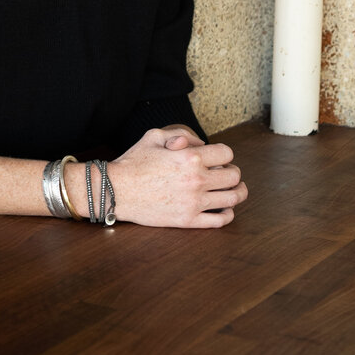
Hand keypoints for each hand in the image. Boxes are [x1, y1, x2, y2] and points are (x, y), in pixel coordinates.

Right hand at [108, 126, 247, 227]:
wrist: (117, 190)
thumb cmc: (134, 162)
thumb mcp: (154, 136)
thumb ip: (180, 134)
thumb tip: (200, 142)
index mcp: (190, 157)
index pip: (226, 153)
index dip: (225, 154)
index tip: (220, 157)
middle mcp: (197, 180)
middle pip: (234, 176)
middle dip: (233, 172)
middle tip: (228, 173)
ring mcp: (194, 202)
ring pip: (232, 199)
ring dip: (237, 193)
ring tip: (235, 191)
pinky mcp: (189, 220)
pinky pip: (220, 220)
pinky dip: (228, 214)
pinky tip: (224, 209)